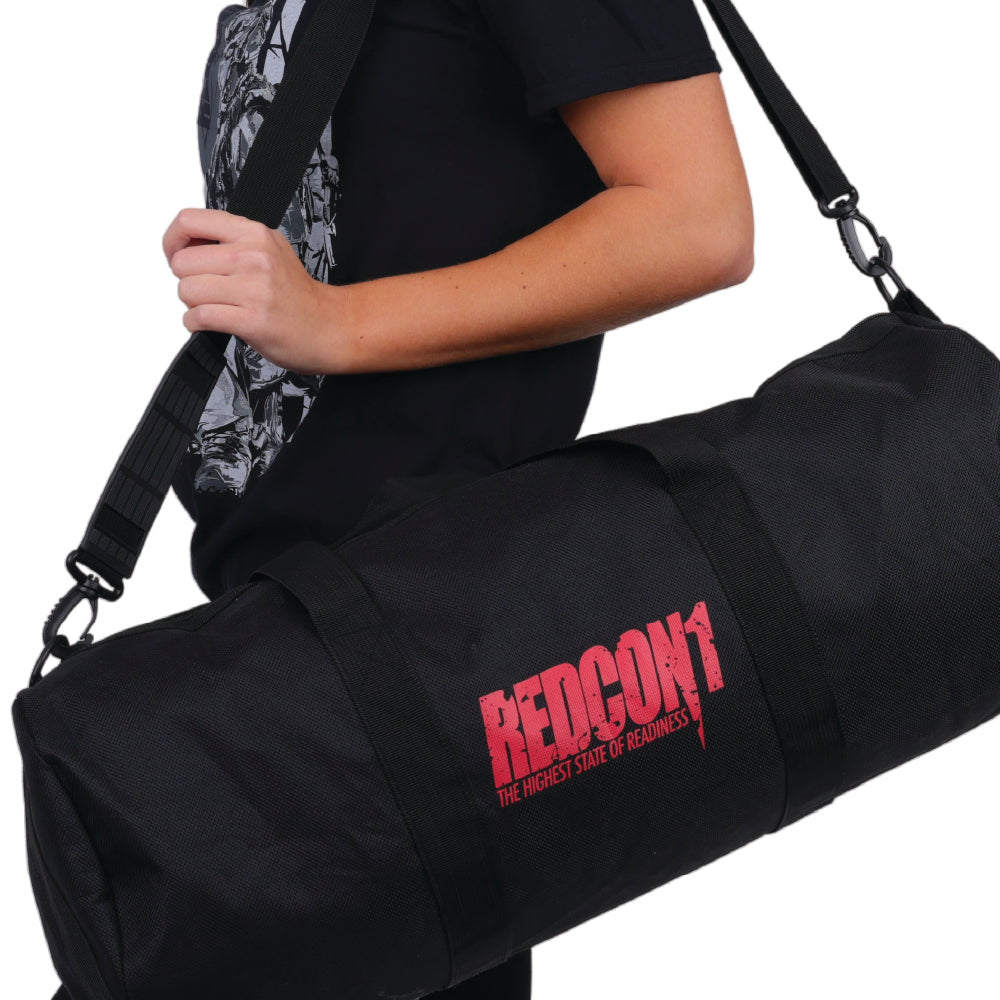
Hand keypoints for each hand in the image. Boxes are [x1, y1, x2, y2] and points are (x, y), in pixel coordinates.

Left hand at [162, 207, 351, 374]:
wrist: (328, 326)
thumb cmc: (296, 294)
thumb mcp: (269, 250)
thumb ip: (232, 240)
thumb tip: (187, 243)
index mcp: (254, 234)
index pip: (190, 221)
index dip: (172, 240)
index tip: (177, 254)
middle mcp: (253, 256)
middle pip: (182, 262)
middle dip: (186, 280)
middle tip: (205, 289)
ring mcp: (253, 288)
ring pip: (187, 291)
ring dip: (192, 304)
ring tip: (213, 307)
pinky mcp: (251, 320)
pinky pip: (199, 317)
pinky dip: (195, 324)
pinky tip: (210, 322)